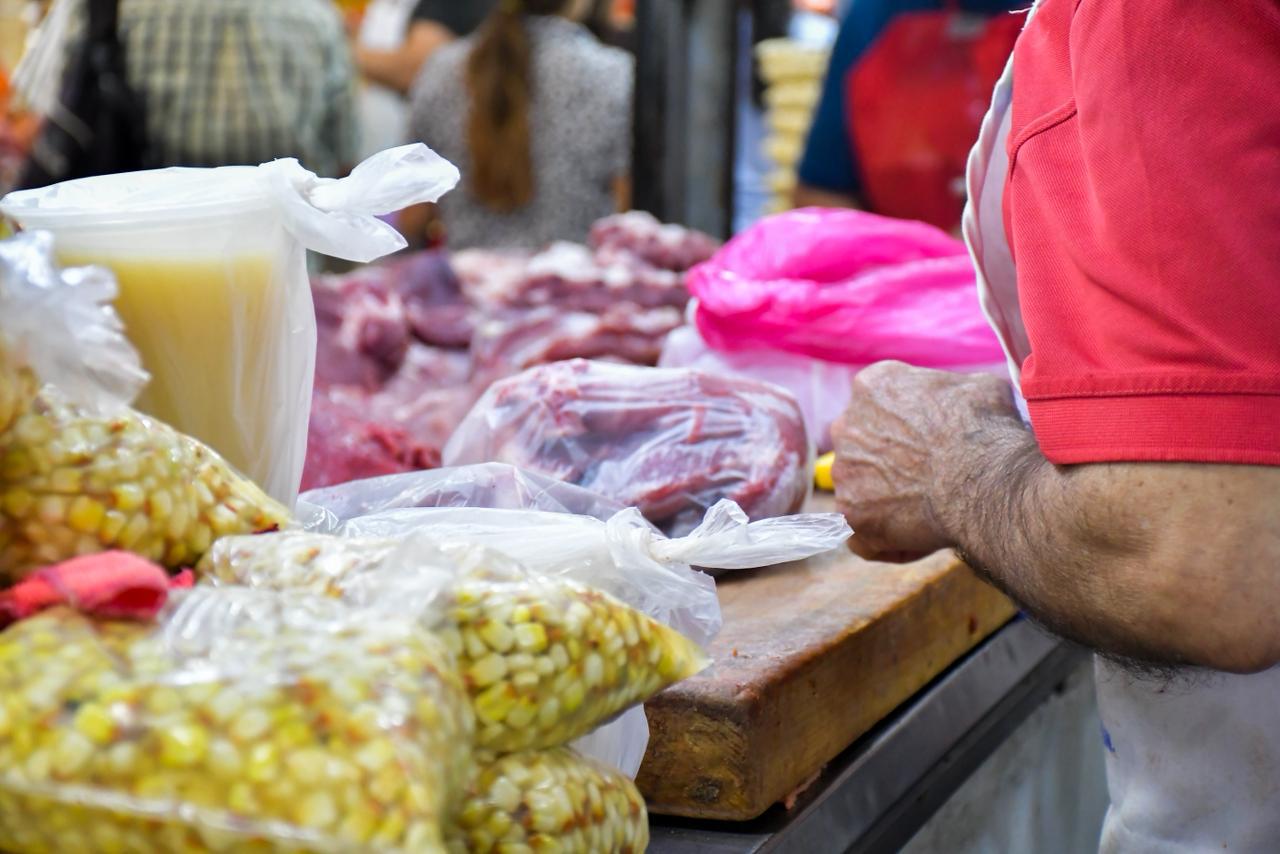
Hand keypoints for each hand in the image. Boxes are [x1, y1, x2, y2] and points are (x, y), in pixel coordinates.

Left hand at [832, 362, 1016, 560]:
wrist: (984, 480)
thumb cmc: (986, 431)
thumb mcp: (978, 387)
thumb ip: (951, 391)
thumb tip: (963, 401)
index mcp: (873, 386)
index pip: (882, 405)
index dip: (910, 425)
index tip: (934, 440)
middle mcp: (846, 425)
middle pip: (864, 446)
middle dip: (891, 462)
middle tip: (930, 477)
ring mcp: (844, 473)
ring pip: (862, 490)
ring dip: (889, 502)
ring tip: (932, 509)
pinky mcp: (850, 516)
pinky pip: (863, 534)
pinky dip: (888, 541)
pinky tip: (923, 538)